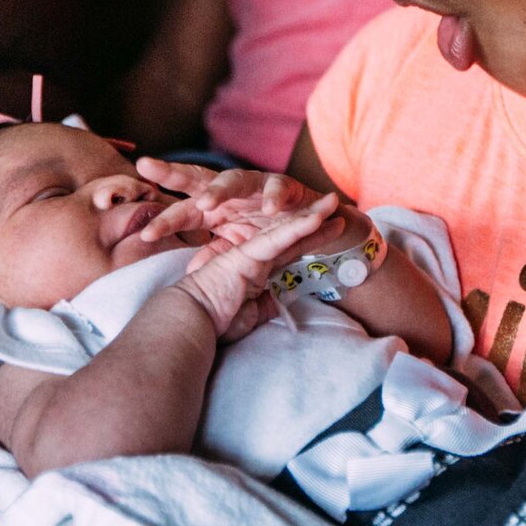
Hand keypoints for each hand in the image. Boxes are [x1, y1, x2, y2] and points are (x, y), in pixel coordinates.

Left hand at [135, 161, 358, 258]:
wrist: (307, 223)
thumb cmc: (263, 231)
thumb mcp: (235, 247)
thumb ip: (214, 254)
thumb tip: (190, 271)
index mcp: (212, 207)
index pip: (182, 211)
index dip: (164, 222)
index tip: (145, 237)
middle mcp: (228, 191)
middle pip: (195, 178)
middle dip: (171, 172)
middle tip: (146, 166)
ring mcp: (255, 184)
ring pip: (233, 179)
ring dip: (219, 190)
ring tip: (206, 203)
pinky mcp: (284, 184)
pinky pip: (278, 187)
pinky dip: (273, 198)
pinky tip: (268, 209)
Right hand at [168, 193, 338, 331]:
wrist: (189, 323)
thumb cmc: (214, 321)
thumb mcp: (249, 315)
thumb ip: (265, 305)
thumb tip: (280, 300)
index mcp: (255, 270)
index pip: (289, 250)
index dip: (310, 239)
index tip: (330, 230)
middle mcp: (253, 257)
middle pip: (291, 235)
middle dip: (315, 220)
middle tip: (336, 206)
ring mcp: (249, 254)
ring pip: (286, 231)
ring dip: (312, 216)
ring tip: (333, 202)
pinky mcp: (246, 256)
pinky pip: (276, 239)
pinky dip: (297, 228)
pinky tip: (316, 219)